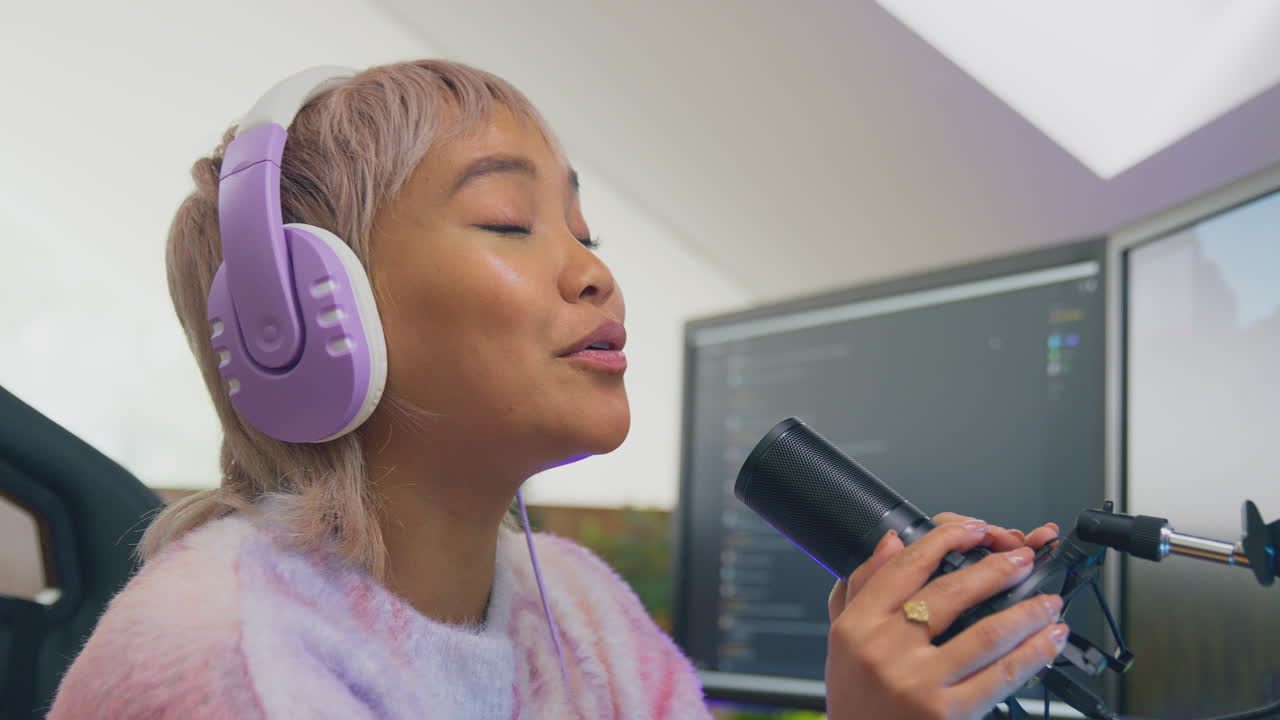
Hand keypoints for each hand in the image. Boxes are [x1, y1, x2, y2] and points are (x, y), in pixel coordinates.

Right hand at [824, 517, 1067, 719]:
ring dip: (1026, 611)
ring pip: (986, 633)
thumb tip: (890, 542)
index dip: (946, 540)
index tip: (974, 530)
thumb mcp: (841, 638)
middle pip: (951, 592)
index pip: (906, 566)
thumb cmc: (856, 699)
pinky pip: (1000, 677)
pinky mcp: (947, 712)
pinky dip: (1032, 654)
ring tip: (1047, 600)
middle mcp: (886, 649)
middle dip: (996, 569)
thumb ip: (861, 585)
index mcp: (859, 624)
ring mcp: (918, 682)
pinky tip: (1048, 640)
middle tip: (1021, 558)